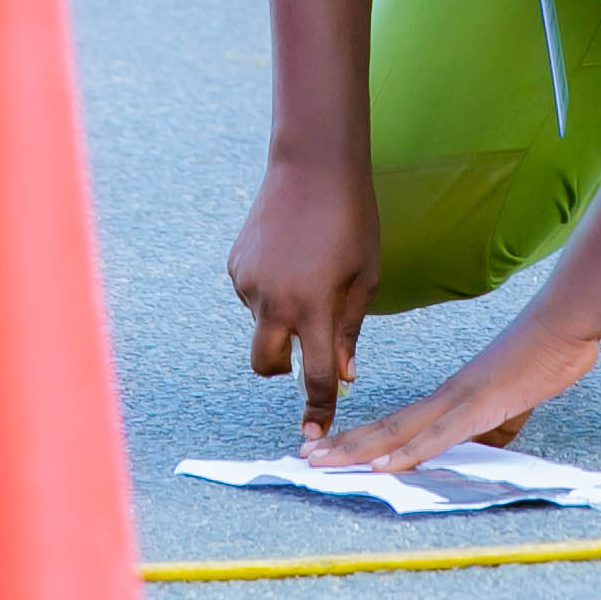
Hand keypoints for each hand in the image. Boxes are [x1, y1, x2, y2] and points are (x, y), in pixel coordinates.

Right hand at [229, 153, 382, 444]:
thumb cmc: (352, 218)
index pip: (314, 376)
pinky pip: (252, 295)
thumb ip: (350, 330)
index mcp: (313, 307)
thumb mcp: (365, 277)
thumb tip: (342, 375)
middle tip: (304, 351)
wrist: (312, 164)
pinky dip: (269, 292)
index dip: (318, 409)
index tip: (315, 435)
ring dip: (281, 319)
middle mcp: (273, 301)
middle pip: (265, 365)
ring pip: (261, 324)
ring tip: (308, 273)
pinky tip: (290, 258)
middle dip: (282, 370)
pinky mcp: (235, 265)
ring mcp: (248, 283)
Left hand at [305, 307, 600, 474]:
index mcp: (452, 396)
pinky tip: (384, 465)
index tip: (330, 448)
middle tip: (305, 458)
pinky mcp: (482, 406)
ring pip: (399, 431)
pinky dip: (410, 452)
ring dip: (357, 449)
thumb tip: (480, 451)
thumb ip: (494, 426)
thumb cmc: (542, 356)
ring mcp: (461, 401)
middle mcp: (447, 398)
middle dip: (343, 444)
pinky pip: (440, 435)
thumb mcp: (513, 403)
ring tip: (323, 462)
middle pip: (384, 426)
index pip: (397, 422)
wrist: (564, 324)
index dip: (361, 437)